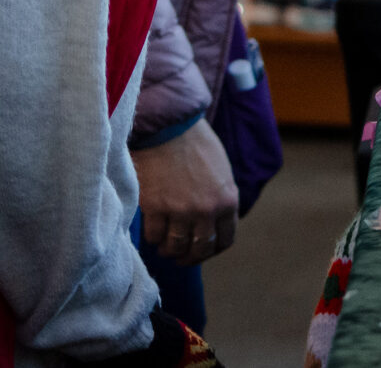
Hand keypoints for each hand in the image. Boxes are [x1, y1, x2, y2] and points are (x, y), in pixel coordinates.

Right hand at [131, 119, 237, 265]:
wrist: (169, 124)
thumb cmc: (195, 142)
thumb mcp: (220, 169)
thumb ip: (220, 197)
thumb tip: (215, 221)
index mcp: (227, 200)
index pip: (225, 240)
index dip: (212, 250)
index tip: (202, 250)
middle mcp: (207, 210)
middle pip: (200, 249)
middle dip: (190, 257)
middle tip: (180, 255)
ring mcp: (181, 211)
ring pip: (175, 248)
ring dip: (169, 250)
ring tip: (164, 244)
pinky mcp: (156, 208)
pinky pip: (154, 236)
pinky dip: (153, 236)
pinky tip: (153, 228)